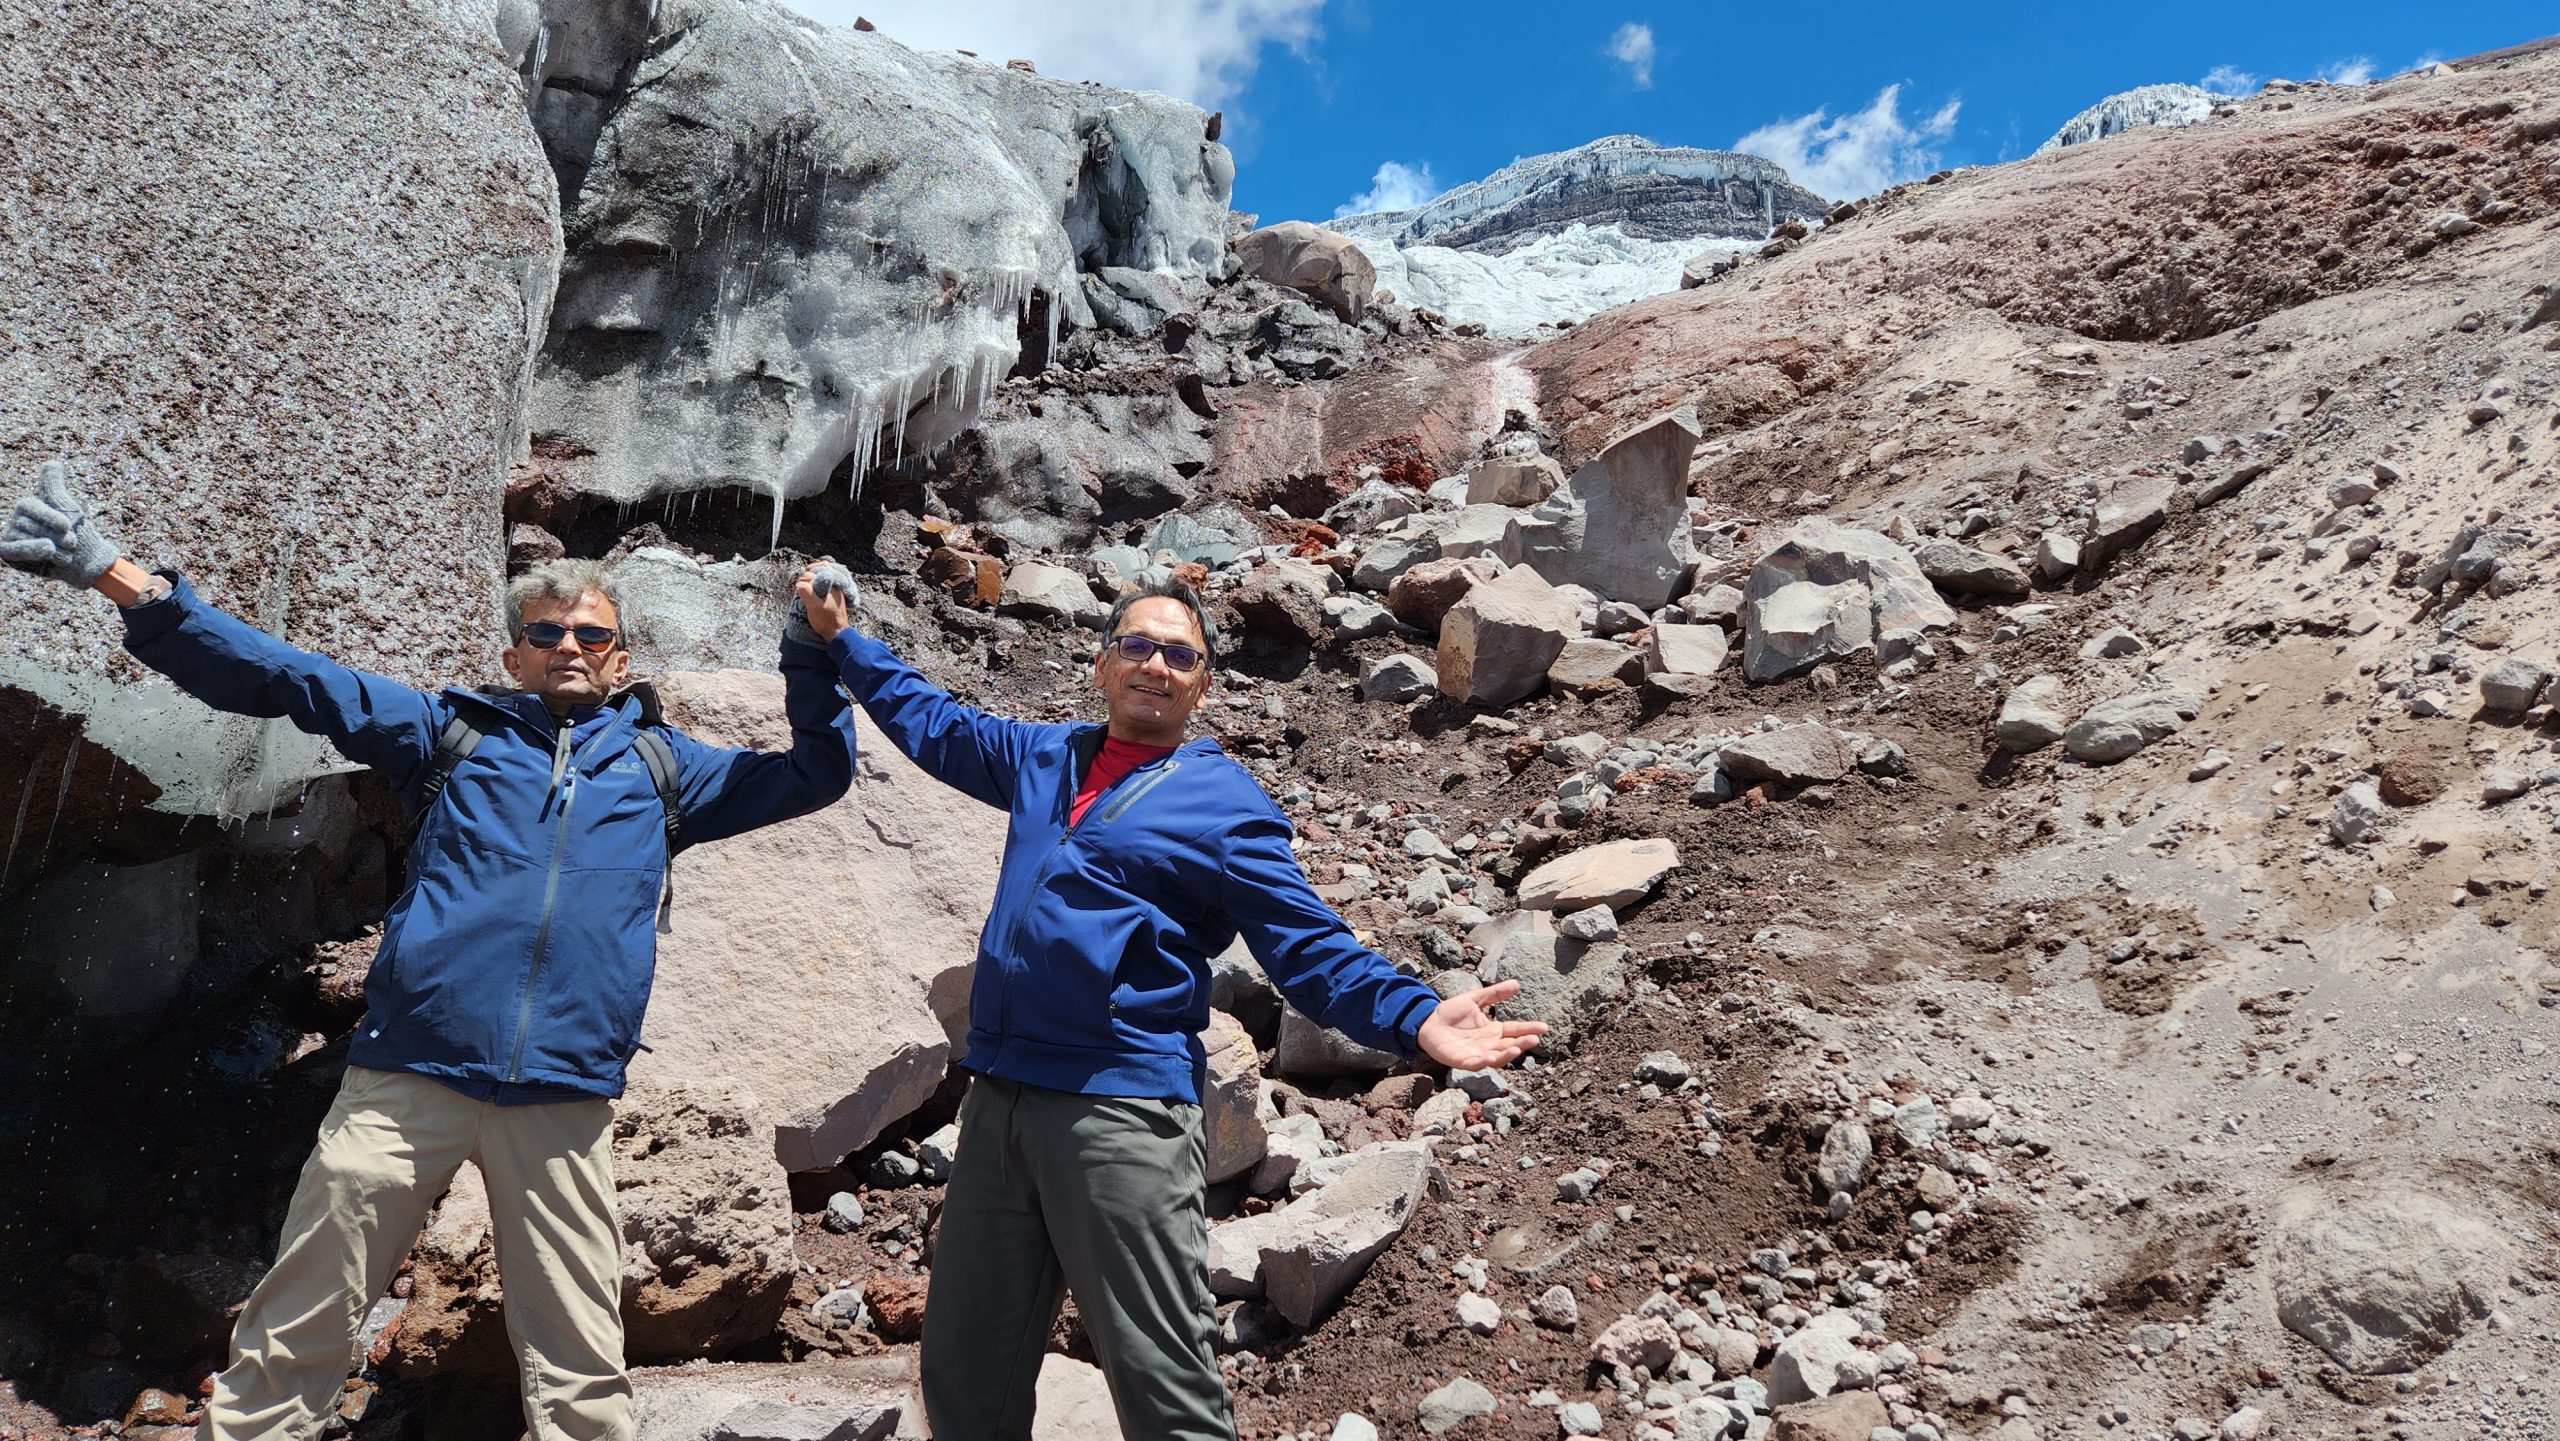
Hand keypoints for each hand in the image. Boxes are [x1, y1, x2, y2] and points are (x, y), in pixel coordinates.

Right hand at [1, 461, 121, 588]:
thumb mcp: (66, 506)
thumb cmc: (76, 531)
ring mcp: (11, 536)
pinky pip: (14, 551)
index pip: (29, 505)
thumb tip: (51, 463)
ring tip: (67, 554)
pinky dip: (31, 551)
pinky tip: (48, 551)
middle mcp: (16, 519)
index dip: (48, 516)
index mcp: (28, 505)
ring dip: (53, 549)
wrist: (84, 560)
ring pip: (26, 540)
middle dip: (56, 537)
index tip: (67, 526)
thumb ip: (53, 487)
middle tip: (72, 543)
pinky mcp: (9, 554)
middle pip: (30, 525)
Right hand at [787, 560, 856, 644]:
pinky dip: (815, 584)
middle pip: (819, 571)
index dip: (804, 578)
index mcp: (832, 584)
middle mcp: (835, 584)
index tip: (799, 587)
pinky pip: (823, 583)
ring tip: (803, 586)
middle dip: (808, 576)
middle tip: (800, 586)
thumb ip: (807, 592)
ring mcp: (834, 590)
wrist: (837, 633)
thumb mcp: (814, 606)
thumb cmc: (826, 621)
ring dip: (811, 579)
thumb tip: (799, 583)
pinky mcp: (832, 596)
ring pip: (821, 576)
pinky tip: (809, 590)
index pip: (815, 573)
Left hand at [1414, 979, 1546, 1070]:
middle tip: (1535, 1039)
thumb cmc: (1450, 1012)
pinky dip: (1483, 1062)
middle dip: (1522, 1044)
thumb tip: (1517, 983)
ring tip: (1517, 1048)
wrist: (1426, 1021)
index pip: (1515, 1030)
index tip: (1544, 1027)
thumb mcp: (1474, 999)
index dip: (1529, 1029)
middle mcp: (1489, 1044)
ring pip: (1496, 1057)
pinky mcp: (1462, 1061)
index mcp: (1493, 1030)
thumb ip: (1494, 994)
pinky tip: (1490, 1057)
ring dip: (1507, 1054)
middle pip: (1510, 1045)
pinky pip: (1475, 1064)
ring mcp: (1477, 1054)